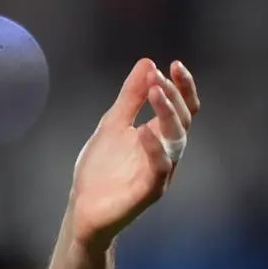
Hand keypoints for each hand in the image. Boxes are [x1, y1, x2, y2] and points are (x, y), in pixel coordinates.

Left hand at [69, 58, 199, 249]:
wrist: (84, 206)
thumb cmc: (102, 167)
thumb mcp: (113, 124)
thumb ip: (130, 97)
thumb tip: (148, 62)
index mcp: (160, 136)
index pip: (182, 108)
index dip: (183, 87)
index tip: (174, 64)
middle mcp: (167, 152)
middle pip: (182, 121)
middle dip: (172, 97)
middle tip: (157, 78)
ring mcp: (160, 173)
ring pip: (176, 141)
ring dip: (167, 114)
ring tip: (155, 92)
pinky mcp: (149, 191)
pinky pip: (159, 169)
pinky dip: (154, 148)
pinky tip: (144, 131)